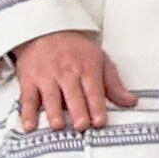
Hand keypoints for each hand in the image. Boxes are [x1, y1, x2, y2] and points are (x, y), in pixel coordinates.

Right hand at [11, 32, 127, 132]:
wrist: (46, 31)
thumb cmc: (74, 49)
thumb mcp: (99, 60)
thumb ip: (113, 84)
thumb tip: (130, 101)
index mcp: (86, 68)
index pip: (93, 90)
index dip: (97, 106)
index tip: (99, 121)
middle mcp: (66, 72)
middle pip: (73, 95)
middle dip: (77, 110)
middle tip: (81, 126)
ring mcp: (46, 77)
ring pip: (50, 97)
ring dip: (53, 112)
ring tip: (58, 126)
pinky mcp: (29, 80)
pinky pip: (28, 98)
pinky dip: (28, 113)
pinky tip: (31, 125)